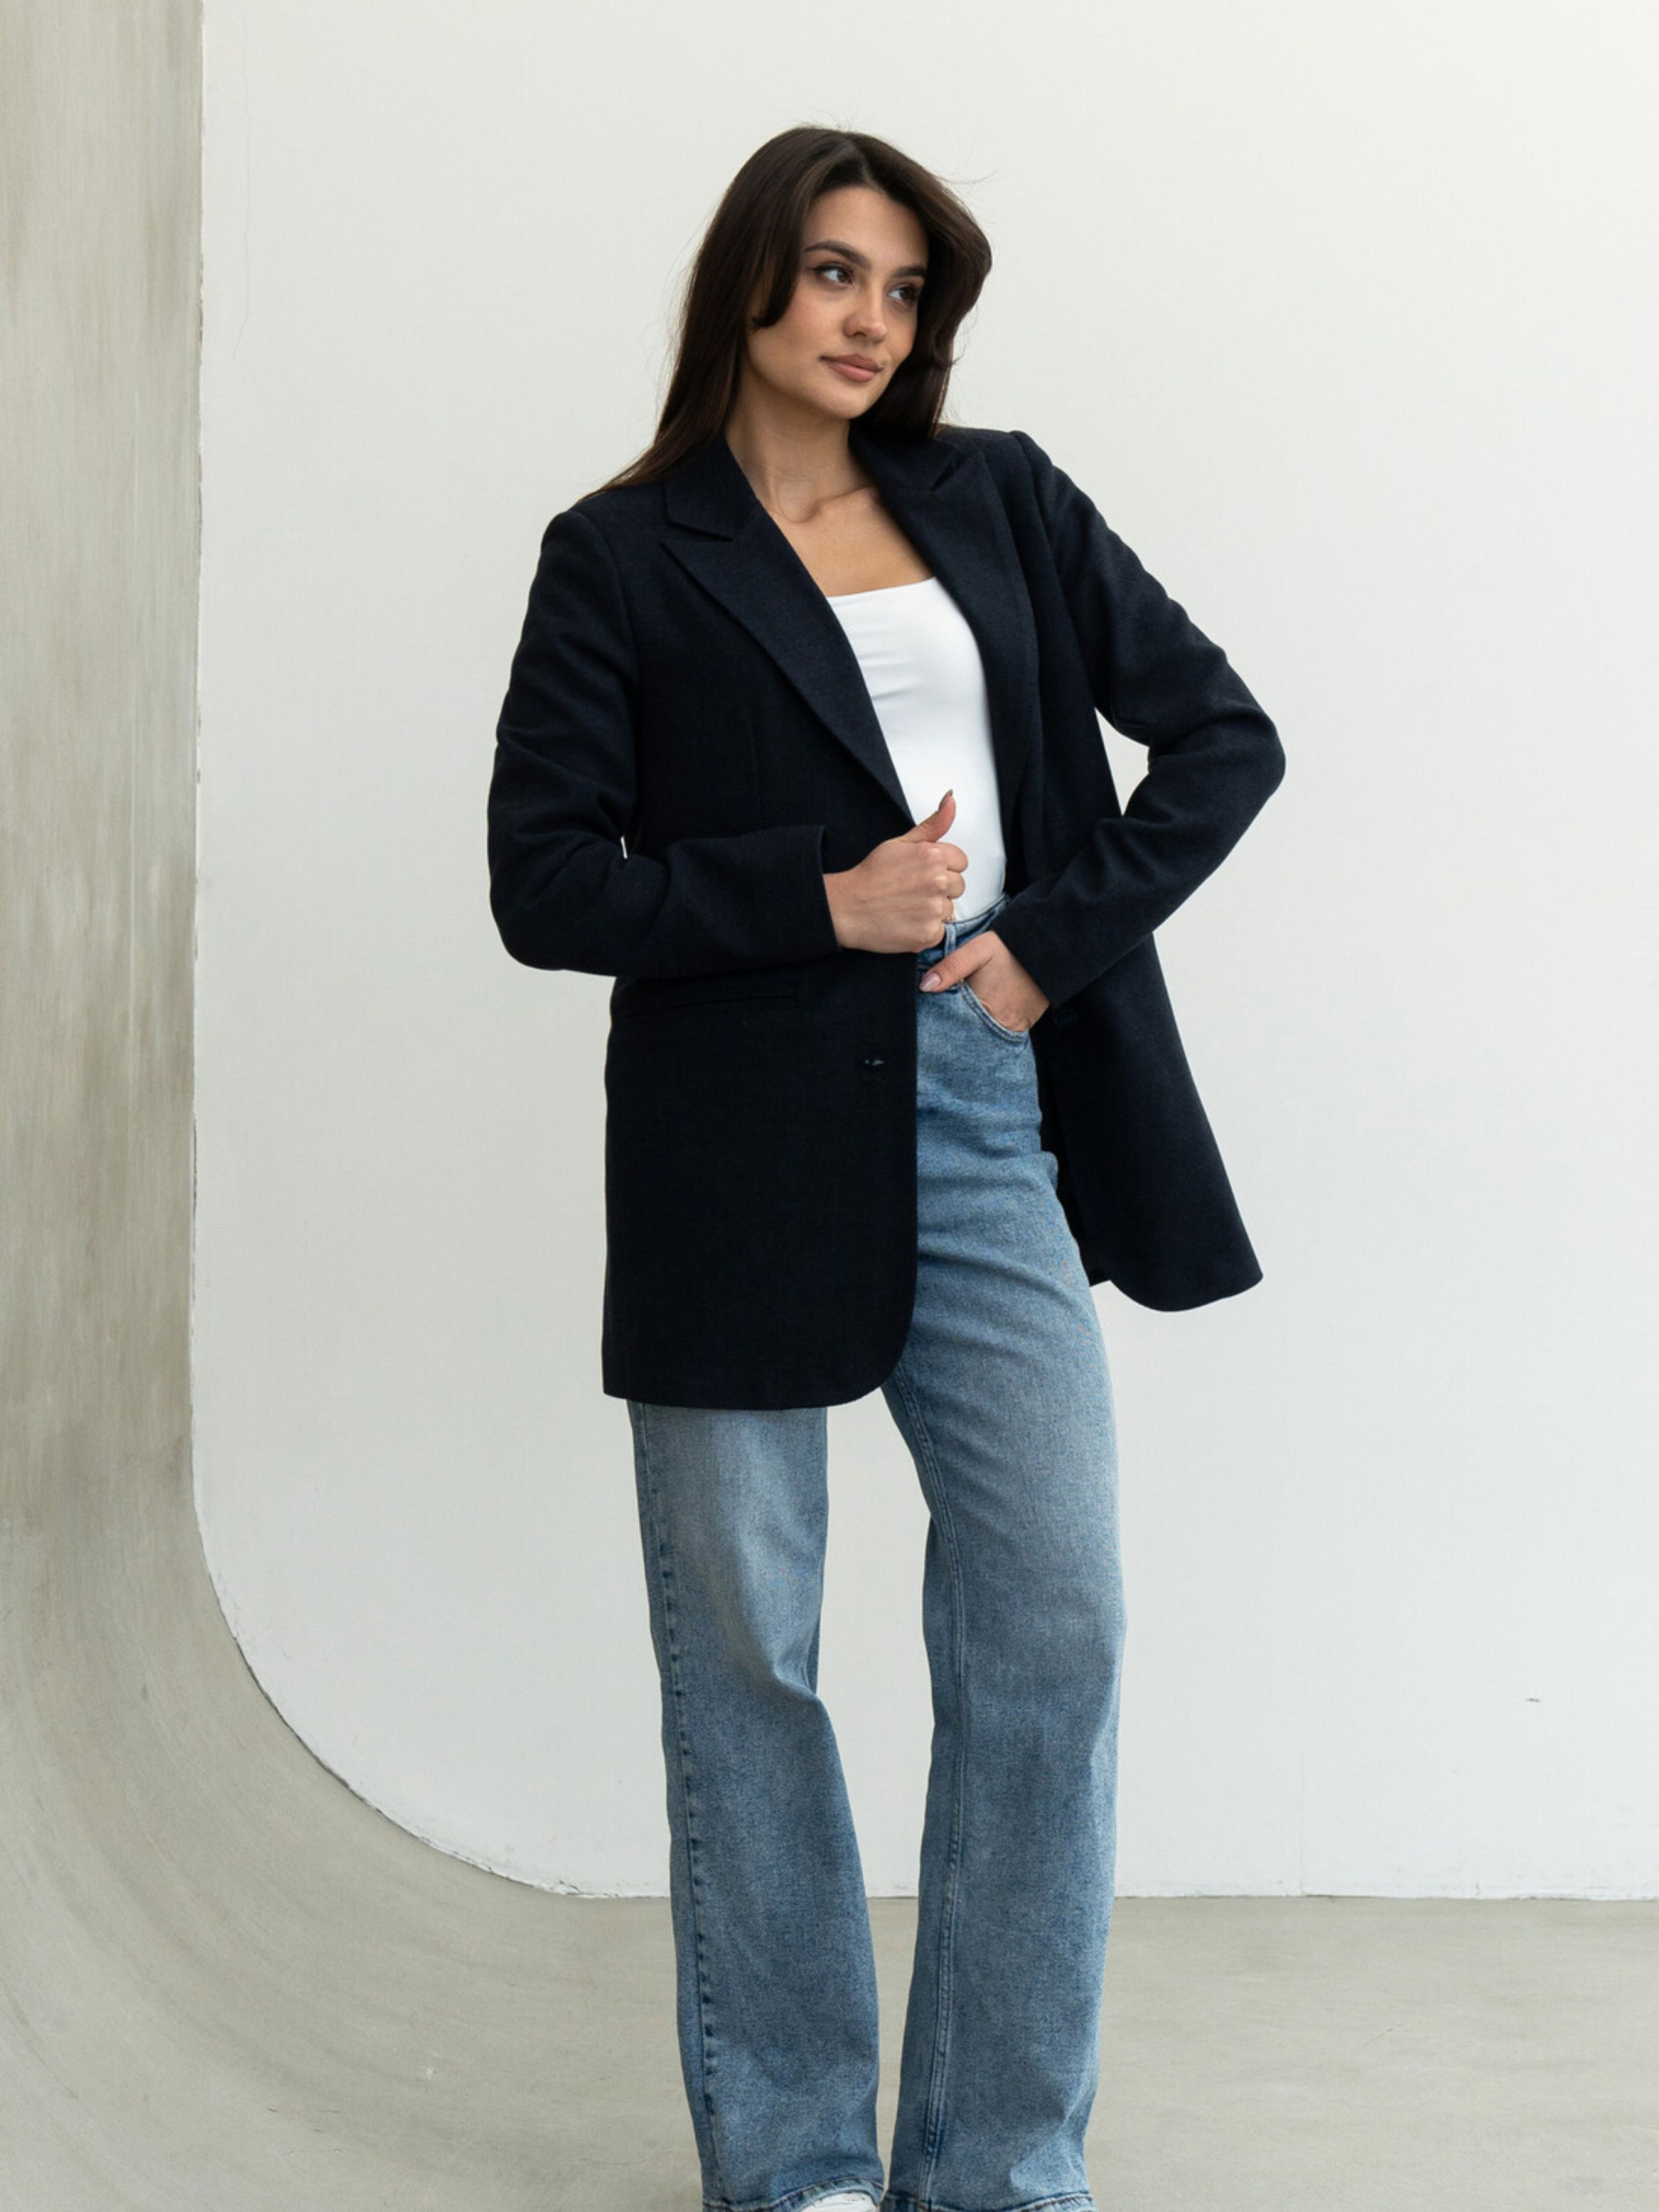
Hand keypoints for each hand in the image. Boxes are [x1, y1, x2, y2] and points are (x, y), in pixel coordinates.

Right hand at [824, 791, 969, 953]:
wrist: (847, 907)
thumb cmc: (871, 875)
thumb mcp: (900, 842)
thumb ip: (932, 825)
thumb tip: (951, 799)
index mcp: (933, 855)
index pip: (961, 862)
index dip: (943, 868)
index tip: (923, 874)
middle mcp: (937, 881)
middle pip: (958, 887)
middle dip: (940, 890)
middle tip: (912, 892)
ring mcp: (934, 908)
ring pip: (949, 910)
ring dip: (933, 911)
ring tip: (907, 907)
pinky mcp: (929, 933)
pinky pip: (940, 932)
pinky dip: (925, 931)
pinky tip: (906, 923)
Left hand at [919, 930, 1049, 1031]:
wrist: (1049, 952)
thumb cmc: (1010, 949)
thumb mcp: (978, 951)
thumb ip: (951, 968)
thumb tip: (924, 986)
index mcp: (983, 1006)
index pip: (952, 1022)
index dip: (939, 1018)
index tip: (930, 1014)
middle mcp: (998, 1023)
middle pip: (966, 1032)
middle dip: (954, 1026)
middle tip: (944, 1016)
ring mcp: (1011, 1028)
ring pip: (981, 1034)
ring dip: (971, 1027)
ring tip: (965, 1013)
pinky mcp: (1022, 1026)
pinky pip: (998, 1032)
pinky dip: (988, 1026)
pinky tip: (982, 1013)